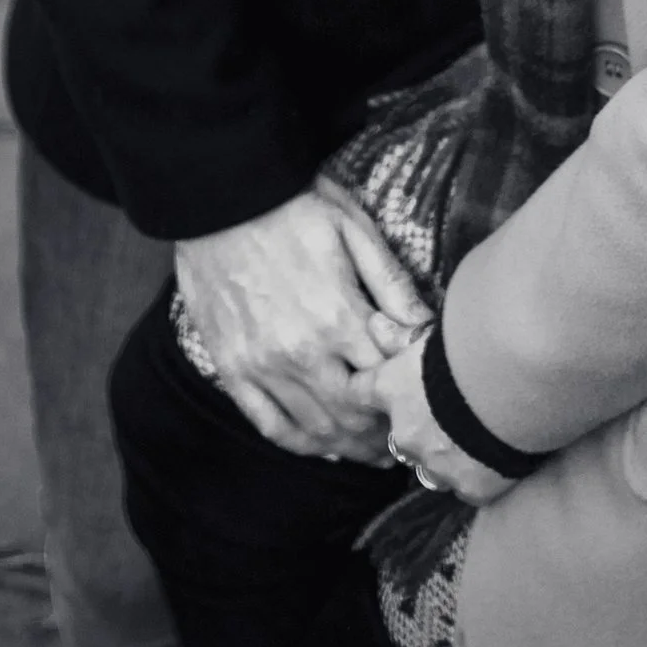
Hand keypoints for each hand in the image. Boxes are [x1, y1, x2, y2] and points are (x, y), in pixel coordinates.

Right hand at [174, 187, 429, 460]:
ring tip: (372, 451)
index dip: (409, 398)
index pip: (387, 380)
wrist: (219, 196)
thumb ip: (390, 284)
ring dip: (349, 447)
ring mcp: (261, 365)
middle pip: (354, 417)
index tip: (423, 404)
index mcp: (337, 315)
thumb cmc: (291, 203)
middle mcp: (300, 351)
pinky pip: (268, 423)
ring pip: (315, 429)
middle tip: (404, 439)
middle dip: (385, 435)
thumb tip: (427, 329)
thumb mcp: (352, 228)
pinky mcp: (231, 368)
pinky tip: (321, 446)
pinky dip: (299, 443)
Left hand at [355, 337, 515, 507]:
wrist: (516, 378)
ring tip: (473, 438)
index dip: (364, 390)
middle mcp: (406, 432)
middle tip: (443, 411)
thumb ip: (403, 335)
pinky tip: (496, 458)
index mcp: (391, 388)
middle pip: (399, 437)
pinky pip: (467, 487)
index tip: (369, 388)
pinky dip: (478, 475)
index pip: (359, 392)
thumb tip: (376, 323)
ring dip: (444, 456)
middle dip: (417, 429)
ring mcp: (437, 465)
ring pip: (432, 469)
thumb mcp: (432, 328)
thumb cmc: (473, 339)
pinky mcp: (472, 487)